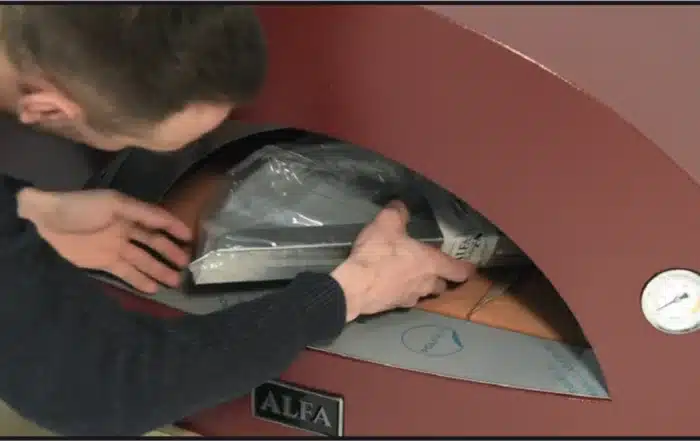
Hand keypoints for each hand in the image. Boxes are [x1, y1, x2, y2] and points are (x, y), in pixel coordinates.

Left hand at [17, 188, 191, 292]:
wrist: (45, 220)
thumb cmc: (81, 207)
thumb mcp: (113, 203)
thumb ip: (142, 212)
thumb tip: (167, 222)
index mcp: (130, 212)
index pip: (158, 221)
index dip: (174, 228)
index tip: (190, 238)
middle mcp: (127, 230)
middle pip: (153, 243)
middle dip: (170, 253)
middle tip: (186, 265)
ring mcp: (116, 247)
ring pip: (143, 260)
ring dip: (159, 270)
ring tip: (175, 281)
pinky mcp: (104, 262)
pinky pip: (126, 272)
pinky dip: (139, 280)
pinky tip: (153, 288)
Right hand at [331, 200, 473, 321]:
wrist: (355, 288)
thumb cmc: (378, 255)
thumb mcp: (386, 224)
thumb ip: (397, 213)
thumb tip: (401, 205)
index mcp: (431, 263)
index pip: (458, 270)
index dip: (466, 269)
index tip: (470, 267)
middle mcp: (426, 283)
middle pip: (442, 284)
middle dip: (441, 277)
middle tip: (434, 268)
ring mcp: (410, 297)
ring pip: (424, 293)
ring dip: (422, 285)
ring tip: (412, 275)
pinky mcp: (394, 306)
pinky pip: (405, 299)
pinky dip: (403, 291)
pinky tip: (392, 283)